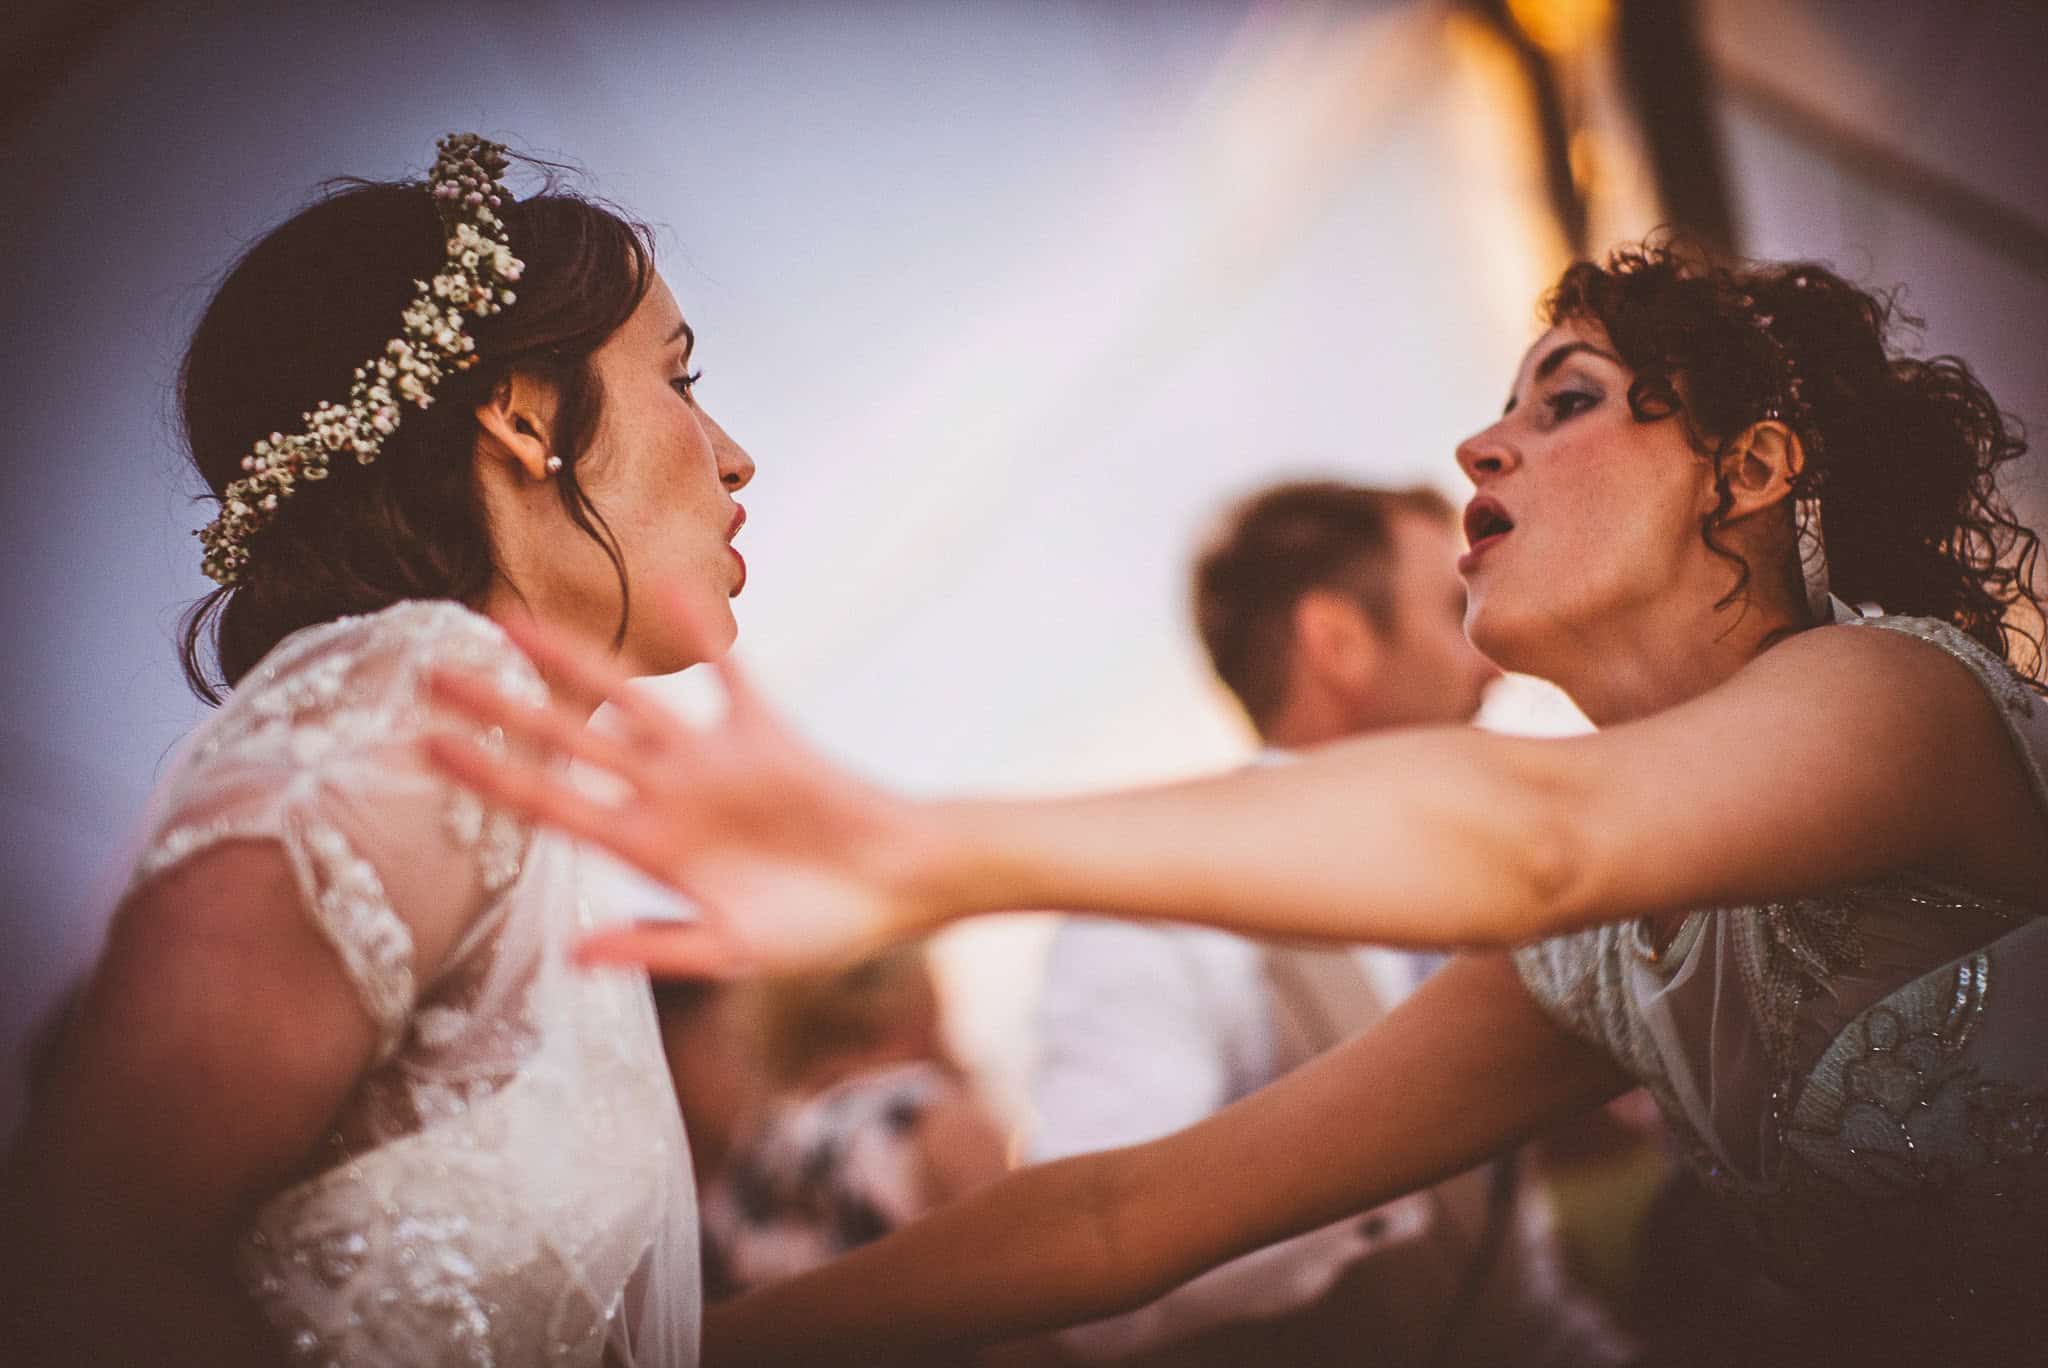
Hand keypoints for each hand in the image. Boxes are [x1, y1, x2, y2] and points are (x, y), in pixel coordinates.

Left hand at [422, 587, 946, 977]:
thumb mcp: (733, 950)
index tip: (428, 750)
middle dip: (501, 711)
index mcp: (649, 849)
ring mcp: (714, 761)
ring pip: (630, 700)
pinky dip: (705, 637)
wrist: (895, 887)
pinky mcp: (767, 734)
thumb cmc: (818, 929)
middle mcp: (668, 796)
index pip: (551, 805)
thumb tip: (575, 954)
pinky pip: (731, 675)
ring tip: (515, 623)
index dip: (490, 778)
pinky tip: (671, 590)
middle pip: (568, 743)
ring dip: (575, 662)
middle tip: (428, 675)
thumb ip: (656, 949)